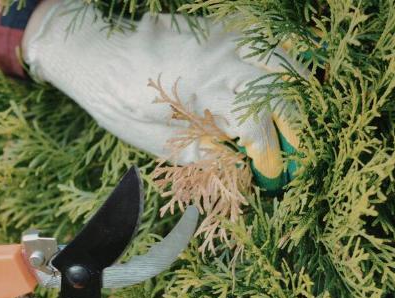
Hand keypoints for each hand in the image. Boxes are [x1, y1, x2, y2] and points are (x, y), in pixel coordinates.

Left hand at [23, 0, 302, 188]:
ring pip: (281, 60)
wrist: (95, 53)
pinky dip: (281, 63)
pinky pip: (264, 41)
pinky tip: (284, 84)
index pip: (253, 126)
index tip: (272, 174)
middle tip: (298, 151)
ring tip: (299, 119)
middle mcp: (218, 58)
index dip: (269, 153)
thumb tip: (241, 168)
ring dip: (297, 91)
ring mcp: (222, 37)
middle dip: (295, 124)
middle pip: (279, 90)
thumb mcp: (155, 141)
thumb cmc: (118, 102)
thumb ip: (201, 153)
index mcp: (200, 92)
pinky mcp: (220, 27)